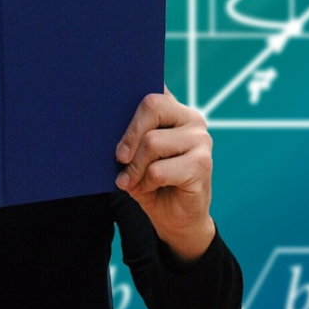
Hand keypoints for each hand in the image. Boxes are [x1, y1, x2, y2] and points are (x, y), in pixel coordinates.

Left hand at [115, 88, 215, 262]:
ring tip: (131, 180)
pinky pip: (159, 170)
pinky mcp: (202, 164)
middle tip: (119, 158)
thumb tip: (107, 124)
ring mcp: (200, 140)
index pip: (152, 89)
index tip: (112, 112)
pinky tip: (148, 188)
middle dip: (128, 135)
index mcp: (175, 110)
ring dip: (134, 168)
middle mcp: (191, 118)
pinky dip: (146, 183)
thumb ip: (129, 137)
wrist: (176, 218)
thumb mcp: (134, 156)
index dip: (130, 97)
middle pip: (151, 106)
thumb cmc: (151, 182)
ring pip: (152, 142)